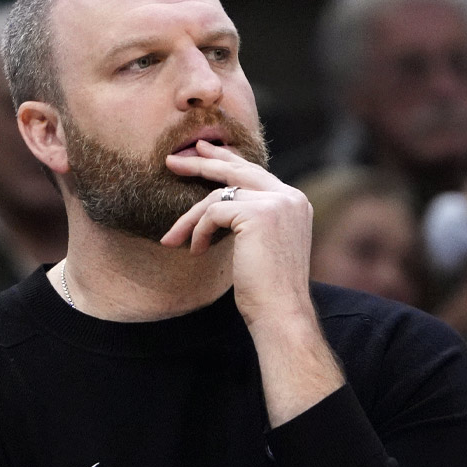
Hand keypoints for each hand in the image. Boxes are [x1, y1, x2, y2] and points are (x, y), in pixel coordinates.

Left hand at [163, 142, 341, 425]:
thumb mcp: (263, 246)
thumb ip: (252, 220)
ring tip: (172, 239)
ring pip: (218, 196)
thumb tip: (221, 205)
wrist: (281, 312)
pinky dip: (198, 231)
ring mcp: (276, 202)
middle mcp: (289, 197)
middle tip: (172, 160)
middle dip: (202, 163)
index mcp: (294, 202)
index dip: (227, 161)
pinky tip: (195, 250)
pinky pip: (213, 213)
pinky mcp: (257, 213)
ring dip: (190, 218)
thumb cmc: (268, 290)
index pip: (255, 172)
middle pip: (238, 169)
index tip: (203, 153)